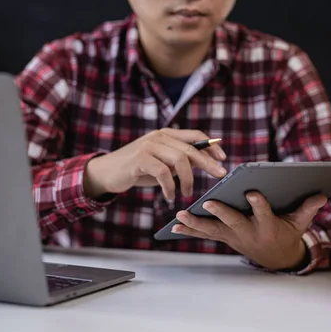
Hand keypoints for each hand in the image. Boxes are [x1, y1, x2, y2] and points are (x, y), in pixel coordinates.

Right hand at [83, 128, 226, 199]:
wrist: (107, 172)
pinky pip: (163, 172)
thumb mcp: (161, 162)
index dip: (211, 146)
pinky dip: (170, 187)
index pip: (195, 136)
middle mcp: (159, 137)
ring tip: (186, 194)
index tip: (223, 159)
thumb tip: (205, 164)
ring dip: (187, 180)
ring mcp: (149, 146)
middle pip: (191, 149)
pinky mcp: (139, 159)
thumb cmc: (138, 169)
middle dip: (208, 163)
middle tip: (220, 176)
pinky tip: (170, 196)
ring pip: (179, 160)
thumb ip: (178, 160)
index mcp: (166, 135)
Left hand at [172, 192, 327, 269]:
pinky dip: (190, 230)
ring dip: (196, 223)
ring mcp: (234, 236)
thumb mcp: (300, 223)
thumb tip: (322, 194)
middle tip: (207, 203)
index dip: (259, 204)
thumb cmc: (287, 233)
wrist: (276, 257)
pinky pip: (205, 234)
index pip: (264, 213)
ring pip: (213, 229)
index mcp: (268, 226)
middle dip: (220, 213)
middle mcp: (248, 232)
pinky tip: (174, 226)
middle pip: (233, 221)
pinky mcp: (224, 237)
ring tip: (179, 216)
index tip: (252, 192)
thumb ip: (308, 208)